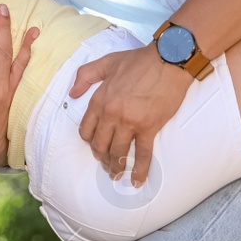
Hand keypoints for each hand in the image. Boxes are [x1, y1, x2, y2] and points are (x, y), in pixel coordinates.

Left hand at [68, 42, 190, 186]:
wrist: (168, 60)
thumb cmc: (139, 60)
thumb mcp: (107, 61)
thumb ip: (85, 75)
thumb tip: (72, 93)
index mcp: (100, 100)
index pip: (87, 130)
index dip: (90, 142)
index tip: (96, 147)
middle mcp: (111, 114)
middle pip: (100, 145)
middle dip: (101, 158)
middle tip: (105, 164)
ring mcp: (129, 123)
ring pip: (118, 153)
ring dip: (116, 167)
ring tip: (117, 175)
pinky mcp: (149, 128)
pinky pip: (141, 154)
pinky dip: (138, 170)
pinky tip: (136, 180)